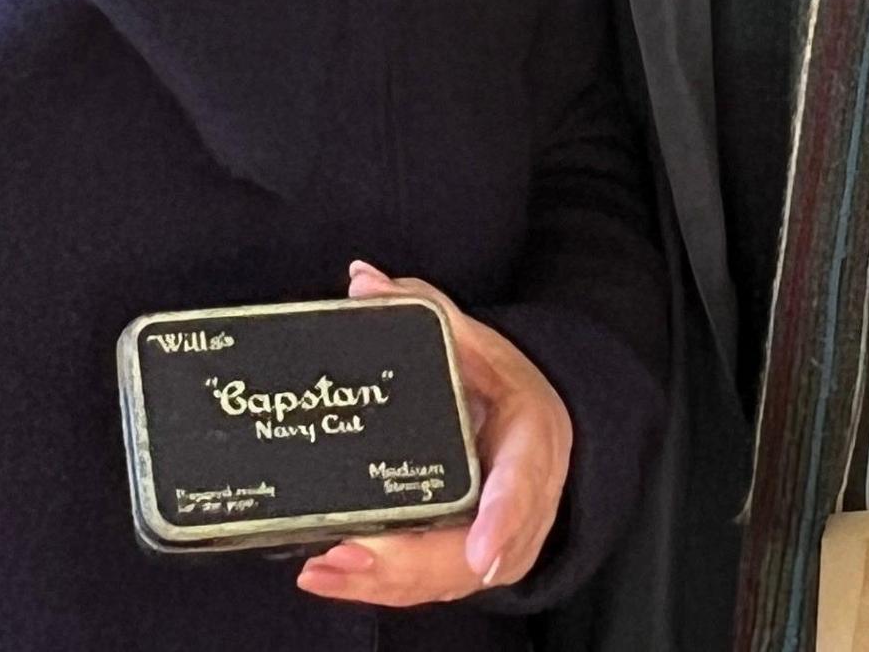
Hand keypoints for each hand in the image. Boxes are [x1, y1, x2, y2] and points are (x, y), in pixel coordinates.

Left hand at [293, 261, 573, 607]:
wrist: (540, 429)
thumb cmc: (508, 390)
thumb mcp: (481, 345)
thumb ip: (426, 312)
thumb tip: (363, 282)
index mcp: (534, 444)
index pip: (521, 487)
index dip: (500, 522)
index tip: (479, 552)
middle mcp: (519, 508)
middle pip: (470, 551)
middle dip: (412, 562)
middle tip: (352, 553)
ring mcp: (494, 544)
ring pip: (444, 577)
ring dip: (385, 581)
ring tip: (328, 569)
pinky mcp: (464, 562)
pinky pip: (425, 584)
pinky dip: (380, 586)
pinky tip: (333, 576)